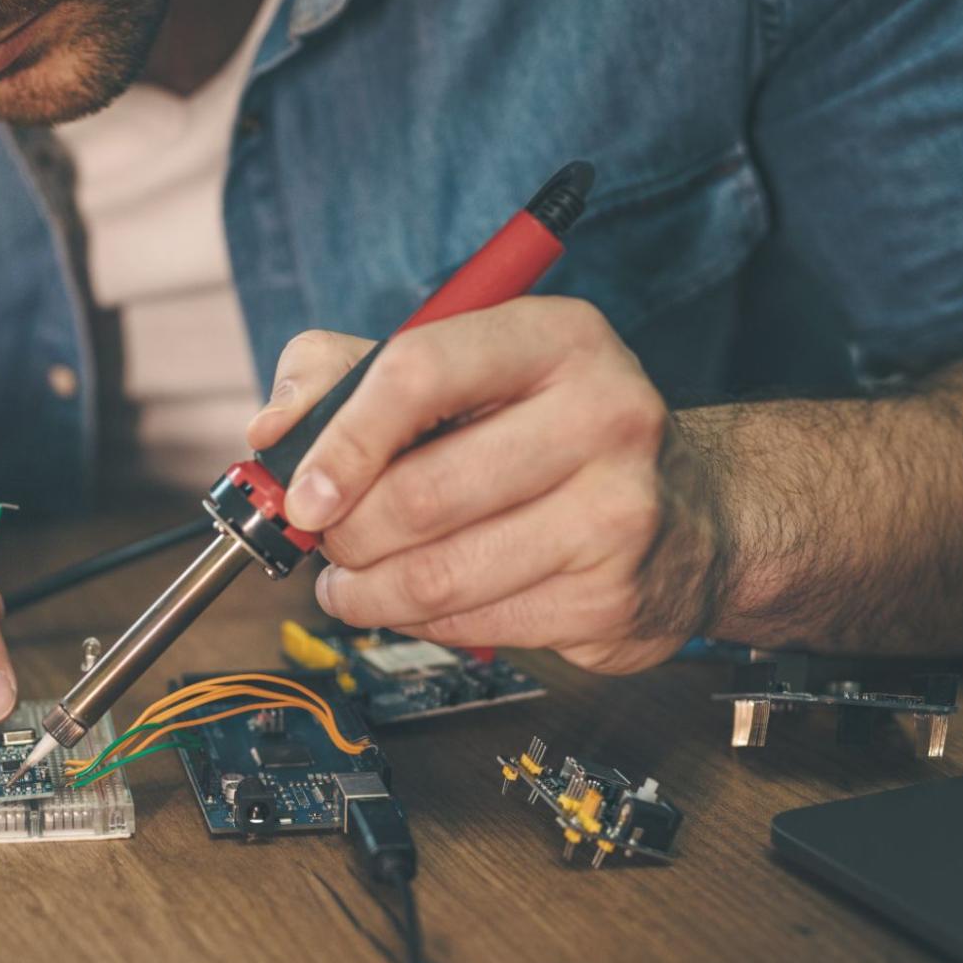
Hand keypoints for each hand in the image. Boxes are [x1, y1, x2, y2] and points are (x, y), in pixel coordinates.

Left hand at [246, 298, 724, 673]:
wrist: (692, 514)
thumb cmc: (545, 433)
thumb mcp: (458, 370)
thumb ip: (345, 374)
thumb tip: (270, 430)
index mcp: (556, 338)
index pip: (417, 374)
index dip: (338, 441)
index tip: (300, 494)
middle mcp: (603, 415)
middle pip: (415, 495)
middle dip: (344, 534)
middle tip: (328, 539)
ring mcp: (617, 512)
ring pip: (434, 576)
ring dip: (365, 593)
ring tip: (352, 582)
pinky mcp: (611, 597)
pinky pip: (470, 624)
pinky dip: (421, 622)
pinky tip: (422, 601)